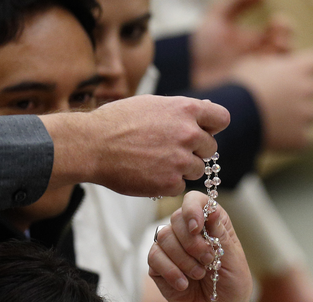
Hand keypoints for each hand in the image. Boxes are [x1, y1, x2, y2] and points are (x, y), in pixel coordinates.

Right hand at [41, 95, 229, 196]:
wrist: (91, 145)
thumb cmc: (117, 122)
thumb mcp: (152, 104)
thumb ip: (181, 110)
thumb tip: (207, 109)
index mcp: (186, 110)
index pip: (222, 119)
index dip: (212, 127)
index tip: (202, 131)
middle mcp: (189, 134)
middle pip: (211, 148)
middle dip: (195, 150)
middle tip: (169, 149)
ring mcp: (181, 160)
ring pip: (197, 169)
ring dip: (182, 168)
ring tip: (155, 161)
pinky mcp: (170, 183)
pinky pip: (181, 186)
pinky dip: (168, 183)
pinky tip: (148, 173)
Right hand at [148, 191, 252, 301]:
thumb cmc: (231, 285)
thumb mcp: (234, 260)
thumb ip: (221, 235)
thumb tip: (212, 209)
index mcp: (212, 224)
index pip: (195, 200)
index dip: (193, 209)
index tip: (197, 227)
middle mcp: (189, 232)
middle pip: (177, 218)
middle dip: (192, 242)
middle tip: (208, 261)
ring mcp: (172, 248)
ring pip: (164, 237)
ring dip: (183, 259)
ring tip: (199, 275)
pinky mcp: (158, 265)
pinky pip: (154, 258)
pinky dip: (170, 271)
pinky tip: (183, 285)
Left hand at [191, 0, 292, 88]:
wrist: (195, 77)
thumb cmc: (203, 50)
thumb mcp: (216, 20)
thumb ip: (236, 3)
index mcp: (255, 41)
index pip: (279, 30)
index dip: (283, 25)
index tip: (276, 22)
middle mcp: (262, 57)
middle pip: (288, 47)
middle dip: (287, 39)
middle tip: (278, 38)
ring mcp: (263, 76)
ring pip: (287, 66)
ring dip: (286, 57)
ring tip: (275, 53)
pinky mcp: (261, 92)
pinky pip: (279, 85)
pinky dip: (280, 76)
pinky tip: (268, 71)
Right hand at [230, 50, 312, 149]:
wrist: (235, 117)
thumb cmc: (240, 87)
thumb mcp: (253, 64)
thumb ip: (273, 64)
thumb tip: (276, 68)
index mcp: (299, 68)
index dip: (310, 67)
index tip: (300, 72)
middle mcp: (309, 90)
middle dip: (303, 92)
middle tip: (281, 99)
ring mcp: (308, 116)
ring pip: (312, 115)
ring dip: (299, 116)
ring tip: (275, 120)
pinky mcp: (302, 138)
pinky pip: (303, 139)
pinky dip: (293, 138)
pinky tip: (276, 137)